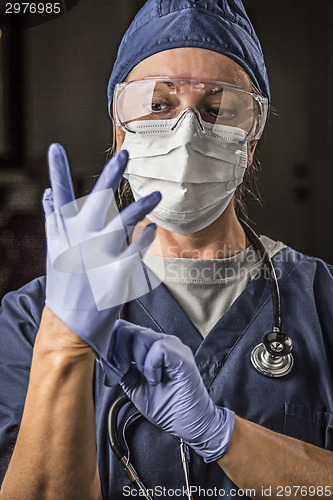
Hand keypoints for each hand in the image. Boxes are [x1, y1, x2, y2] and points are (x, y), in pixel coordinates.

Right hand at [43, 144, 160, 374]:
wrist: (70, 326)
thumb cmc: (64, 284)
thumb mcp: (54, 250)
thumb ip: (54, 220)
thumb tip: (47, 194)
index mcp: (63, 235)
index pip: (58, 198)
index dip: (56, 172)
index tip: (55, 148)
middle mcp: (79, 242)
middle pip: (95, 202)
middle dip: (110, 176)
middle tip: (125, 154)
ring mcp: (97, 258)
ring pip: (121, 223)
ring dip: (140, 207)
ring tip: (157, 194)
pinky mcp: (116, 275)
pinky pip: (135, 251)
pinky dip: (144, 240)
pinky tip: (152, 230)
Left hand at [107, 320, 234, 462]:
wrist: (189, 424)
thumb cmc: (166, 406)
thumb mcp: (133, 386)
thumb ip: (120, 369)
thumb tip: (101, 356)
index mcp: (148, 347)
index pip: (122, 330)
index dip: (110, 345)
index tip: (108, 368)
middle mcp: (160, 341)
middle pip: (128, 329)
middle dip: (117, 353)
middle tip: (119, 374)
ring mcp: (172, 347)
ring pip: (141, 335)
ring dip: (135, 360)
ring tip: (144, 379)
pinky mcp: (182, 356)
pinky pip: (159, 348)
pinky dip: (151, 366)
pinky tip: (155, 379)